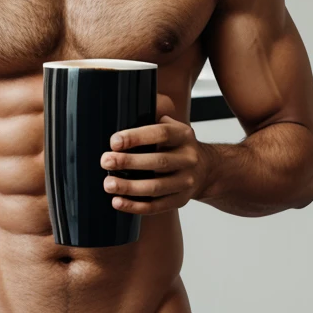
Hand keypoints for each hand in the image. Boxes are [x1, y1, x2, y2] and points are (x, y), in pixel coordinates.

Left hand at [100, 93, 209, 214]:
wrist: (206, 170)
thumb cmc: (177, 146)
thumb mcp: (172, 127)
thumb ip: (152, 118)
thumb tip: (124, 106)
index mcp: (184, 136)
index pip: (161, 134)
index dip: (137, 137)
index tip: (114, 141)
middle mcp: (188, 158)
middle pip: (158, 162)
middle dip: (129, 162)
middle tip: (106, 161)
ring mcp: (186, 182)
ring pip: (156, 187)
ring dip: (129, 187)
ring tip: (109, 184)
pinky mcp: (180, 200)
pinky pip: (156, 206)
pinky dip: (135, 206)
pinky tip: (118, 202)